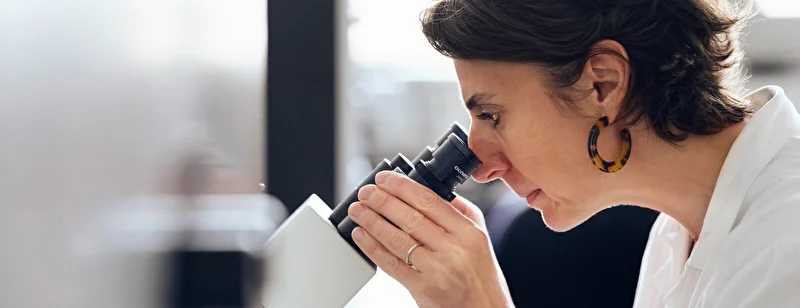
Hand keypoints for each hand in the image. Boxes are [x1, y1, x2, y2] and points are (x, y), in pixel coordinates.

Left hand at [348, 171, 512, 307]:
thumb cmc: (482, 280)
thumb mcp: (482, 240)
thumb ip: (462, 213)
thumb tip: (436, 191)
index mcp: (469, 233)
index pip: (430, 201)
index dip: (403, 187)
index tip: (385, 179)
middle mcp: (454, 250)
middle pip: (411, 217)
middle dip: (382, 201)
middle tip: (366, 192)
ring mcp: (437, 271)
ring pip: (398, 239)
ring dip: (372, 222)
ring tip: (358, 210)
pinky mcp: (423, 290)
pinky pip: (392, 265)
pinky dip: (373, 248)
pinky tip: (362, 236)